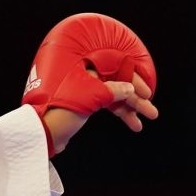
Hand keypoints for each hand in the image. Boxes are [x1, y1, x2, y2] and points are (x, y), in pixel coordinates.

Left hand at [41, 69, 156, 153]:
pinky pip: (106, 104)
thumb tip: (131, 89)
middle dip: (136, 99)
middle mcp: (85, 72)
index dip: (134, 81)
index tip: (147, 94)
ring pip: (114, 96)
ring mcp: (84, 87)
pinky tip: (133, 124)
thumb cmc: (62, 108)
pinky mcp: (83, 102)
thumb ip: (114, 91)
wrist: (43, 131)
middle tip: (152, 112)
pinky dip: (119, 113)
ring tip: (142, 122)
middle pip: (117, 83)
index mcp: (85, 64)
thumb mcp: (92, 96)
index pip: (117, 67)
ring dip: (129, 109)